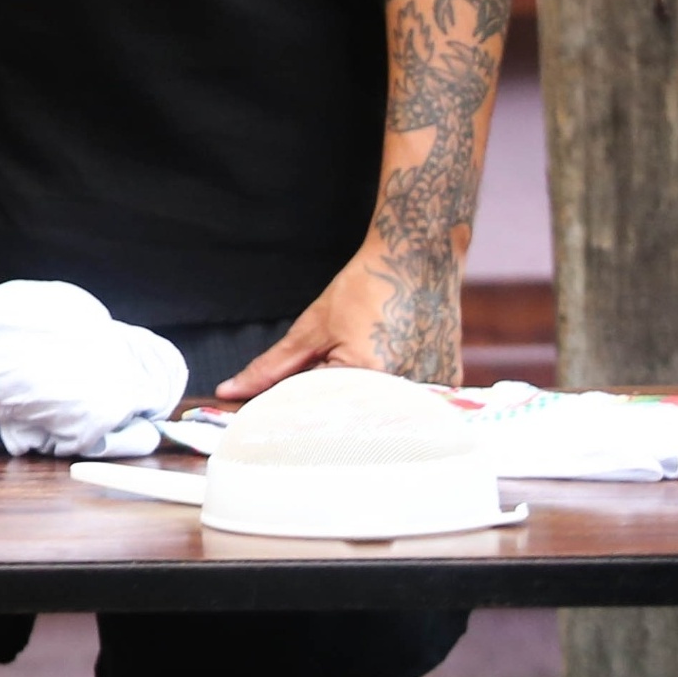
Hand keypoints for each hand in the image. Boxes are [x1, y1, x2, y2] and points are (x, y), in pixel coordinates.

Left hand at [217, 244, 458, 397]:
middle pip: (351, 417)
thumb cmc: (364, 287)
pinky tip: (392, 359)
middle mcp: (403, 392)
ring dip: (364, 400)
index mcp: (365, 376)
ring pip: (380, 411)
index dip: (295, 410)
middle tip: (334, 371)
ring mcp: (432, 391)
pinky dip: (393, 392)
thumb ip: (271, 367)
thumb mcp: (311, 328)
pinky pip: (410, 403)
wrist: (418, 260)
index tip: (274, 411)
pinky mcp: (448, 386)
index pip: (317, 412)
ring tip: (370, 356)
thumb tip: (229, 391)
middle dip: (329, 407)